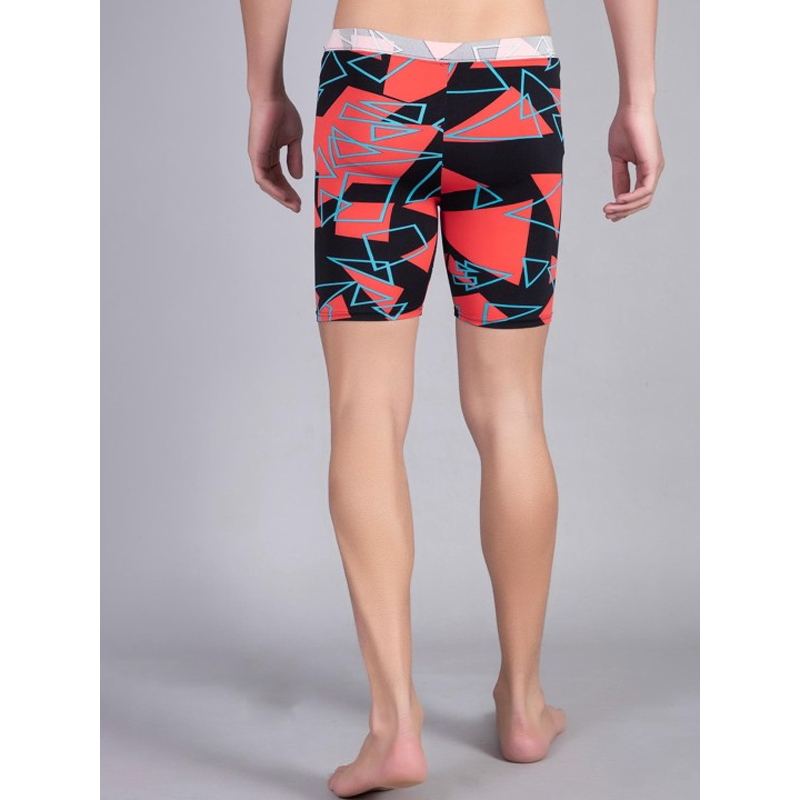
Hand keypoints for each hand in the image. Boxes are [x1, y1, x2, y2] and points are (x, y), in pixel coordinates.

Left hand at [247, 95, 303, 212]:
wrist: (273, 98)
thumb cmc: (282, 112)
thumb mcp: (294, 140)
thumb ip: (295, 158)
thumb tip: (297, 177)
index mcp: (271, 154)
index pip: (280, 177)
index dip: (289, 190)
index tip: (300, 200)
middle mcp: (262, 158)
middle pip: (273, 184)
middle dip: (285, 197)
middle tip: (297, 207)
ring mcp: (257, 157)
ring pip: (266, 184)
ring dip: (280, 196)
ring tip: (293, 204)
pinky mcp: (255, 155)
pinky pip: (262, 178)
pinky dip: (273, 188)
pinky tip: (283, 195)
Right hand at [603, 105, 663, 220]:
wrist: (631, 110)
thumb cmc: (624, 128)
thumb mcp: (618, 158)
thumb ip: (619, 177)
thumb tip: (618, 196)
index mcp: (647, 169)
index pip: (638, 195)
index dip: (623, 207)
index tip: (608, 211)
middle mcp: (654, 171)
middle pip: (642, 201)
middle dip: (624, 211)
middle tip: (607, 214)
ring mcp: (656, 169)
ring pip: (644, 199)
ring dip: (625, 207)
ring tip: (609, 209)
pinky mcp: (653, 165)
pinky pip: (645, 190)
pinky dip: (631, 198)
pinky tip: (618, 200)